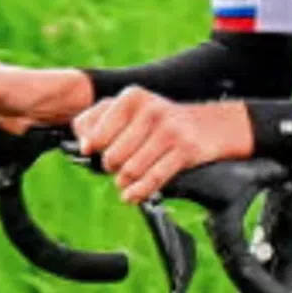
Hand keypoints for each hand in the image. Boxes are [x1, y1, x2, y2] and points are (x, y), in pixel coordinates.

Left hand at [72, 88, 253, 205]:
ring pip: (130, 170)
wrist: (207, 126)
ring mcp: (169, 130)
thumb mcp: (128, 111)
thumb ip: (96, 122)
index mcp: (132, 97)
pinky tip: (131, 195)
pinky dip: (138, 192)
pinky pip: (152, 180)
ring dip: (124, 181)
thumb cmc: (158, 122)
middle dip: (111, 167)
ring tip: (126, 179)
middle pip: (112, 156)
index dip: (93, 149)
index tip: (97, 152)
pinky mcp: (185, 151)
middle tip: (117, 166)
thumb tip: (84, 146)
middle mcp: (150, 110)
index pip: (96, 135)